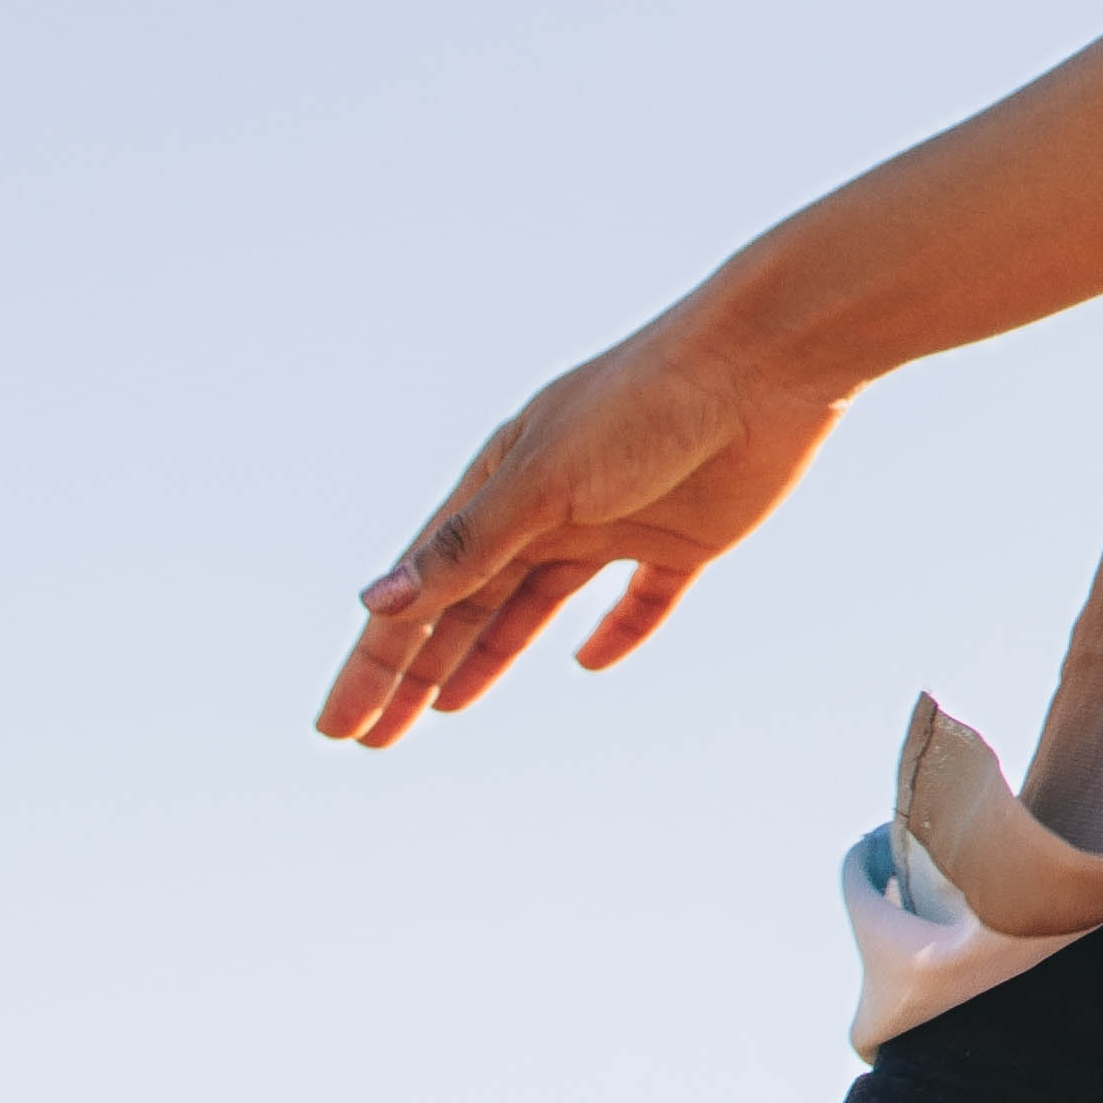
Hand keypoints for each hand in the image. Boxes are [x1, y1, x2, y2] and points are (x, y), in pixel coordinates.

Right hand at [322, 313, 847, 743]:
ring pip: (535, 606)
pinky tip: (587, 663)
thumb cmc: (646, 405)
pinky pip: (641, 601)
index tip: (338, 726)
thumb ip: (468, 546)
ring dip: (491, 655)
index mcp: (502, 484)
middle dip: (417, 672)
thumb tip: (376, 603)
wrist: (764, 363)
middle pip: (467, 607)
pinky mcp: (686, 539)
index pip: (422, 590)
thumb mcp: (546, 480)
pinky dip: (614, 633)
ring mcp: (617, 523)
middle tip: (374, 739)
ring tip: (449, 708)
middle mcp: (551, 506)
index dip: (378, 661)